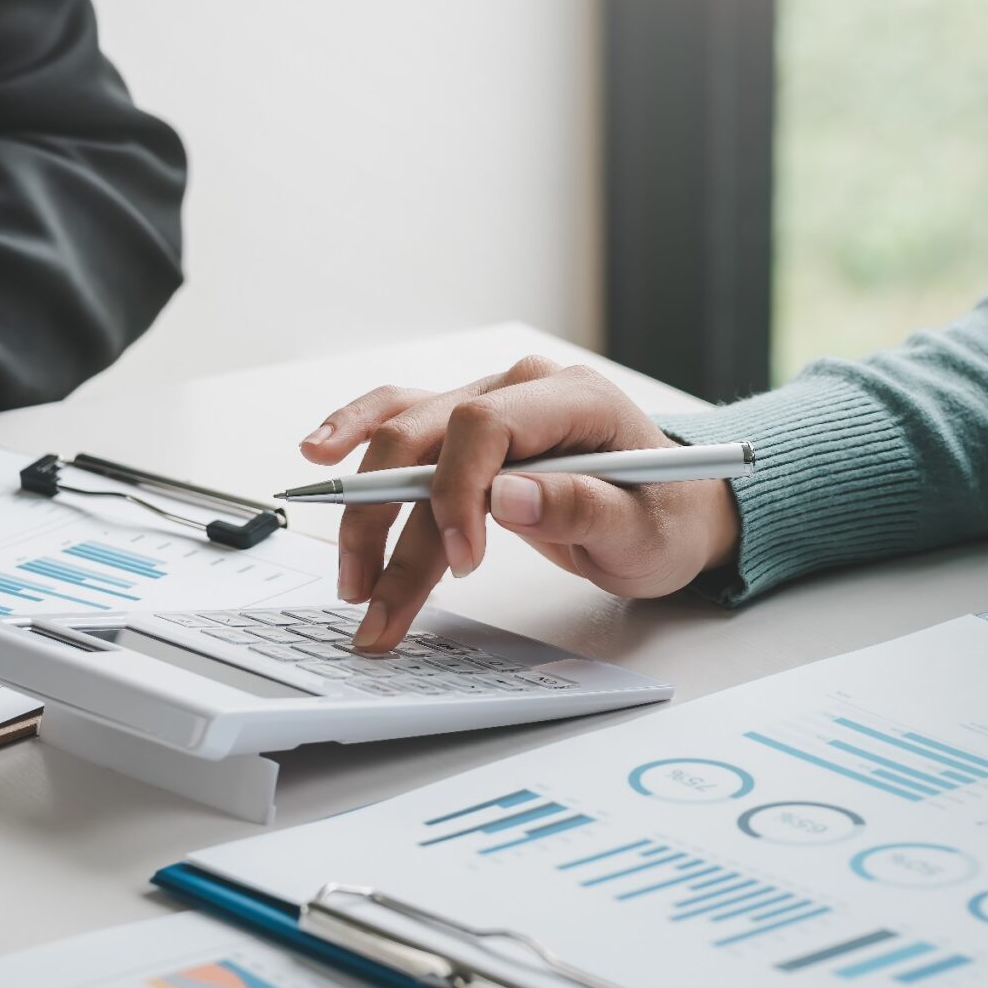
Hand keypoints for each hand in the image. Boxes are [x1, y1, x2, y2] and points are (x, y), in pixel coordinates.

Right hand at [301, 355, 741, 651]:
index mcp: (572, 398)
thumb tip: (509, 498)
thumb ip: (582, 508)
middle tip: (378, 599)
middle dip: (391, 520)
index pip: (485, 426)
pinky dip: (354, 434)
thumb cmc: (665, 516)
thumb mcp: (644, 530)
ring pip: (400, 440)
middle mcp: (519, 388)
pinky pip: (397, 419)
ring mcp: (486, 402)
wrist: (671, 509)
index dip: (457, 492)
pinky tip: (316, 452)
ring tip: (352, 579)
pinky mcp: (463, 428)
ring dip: (365, 510)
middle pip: (426, 436)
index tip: (460, 561)